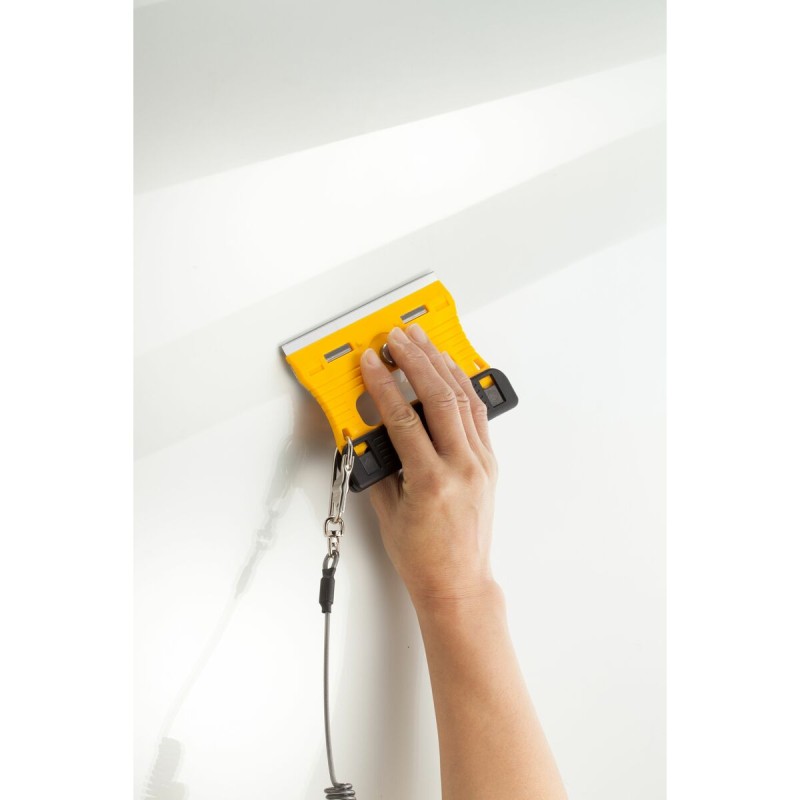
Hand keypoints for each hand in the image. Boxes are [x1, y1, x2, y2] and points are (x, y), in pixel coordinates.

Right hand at [359, 324, 498, 608]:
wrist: (459, 583)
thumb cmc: (424, 559)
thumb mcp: (388, 513)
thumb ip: (380, 468)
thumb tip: (370, 432)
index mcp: (432, 482)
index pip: (403, 420)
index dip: (383, 386)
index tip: (370, 363)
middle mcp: (462, 468)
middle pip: (437, 398)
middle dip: (414, 361)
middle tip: (396, 339)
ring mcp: (481, 464)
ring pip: (462, 399)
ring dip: (440, 365)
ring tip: (423, 341)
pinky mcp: (489, 464)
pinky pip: (477, 414)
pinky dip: (462, 387)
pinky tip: (450, 370)